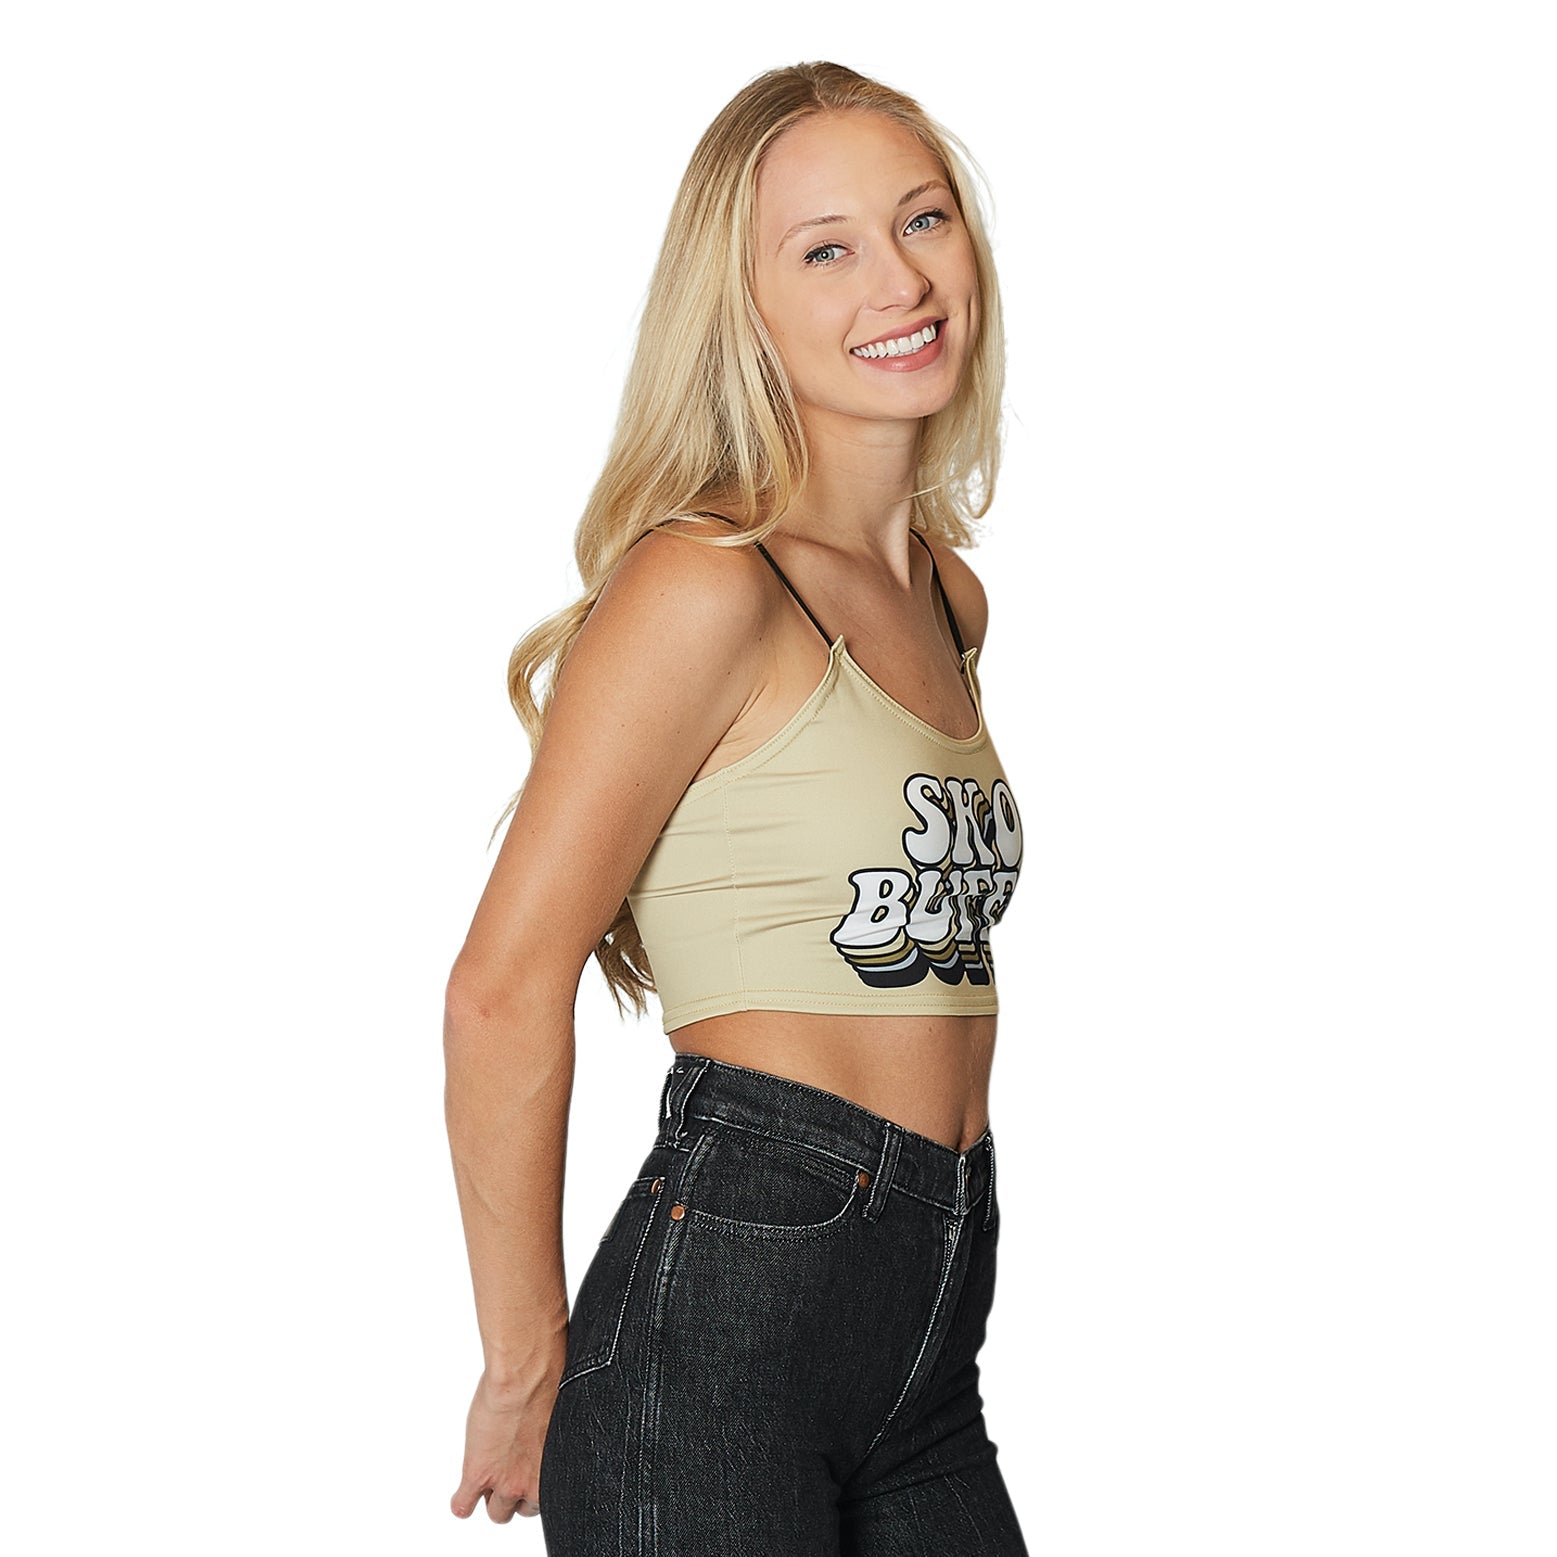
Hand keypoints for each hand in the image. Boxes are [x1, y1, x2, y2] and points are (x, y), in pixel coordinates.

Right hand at [450, 1361, 560, 1523]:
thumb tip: (548, 1443)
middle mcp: (532, 1484)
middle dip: (515, 1492)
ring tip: (488, 1479)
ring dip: (491, 1498)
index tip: (529, 1475)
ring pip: (497, 1512)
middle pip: (522, 1508)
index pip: (545, 1500)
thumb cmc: (550, 1385)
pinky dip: (462, 1502)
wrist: (524, 1376)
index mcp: (555, 1472)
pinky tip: (464, 1494)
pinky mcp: (477, 1474)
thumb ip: (551, 1445)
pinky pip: (463, 1506)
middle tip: (508, 1471)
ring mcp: (503, 1482)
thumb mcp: (559, 1425)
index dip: (534, 1485)